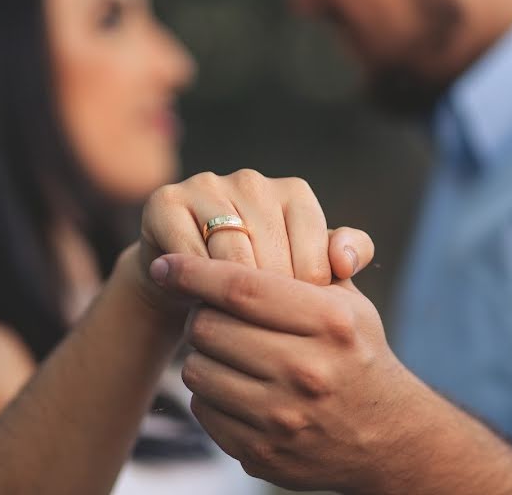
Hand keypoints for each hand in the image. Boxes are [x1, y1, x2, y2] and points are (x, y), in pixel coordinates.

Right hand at [113, 170, 374, 317]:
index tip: (297, 320)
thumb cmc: (259, 282)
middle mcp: (253, 182)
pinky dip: (197, 285)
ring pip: (230, 254)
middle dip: (270, 301)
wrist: (187, 286)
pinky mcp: (166, 201)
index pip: (313, 250)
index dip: (305, 295)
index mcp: (295, 192)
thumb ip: (343, 259)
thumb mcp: (306, 275)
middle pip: (271, 253)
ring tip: (236, 323)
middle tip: (264, 330)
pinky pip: (189, 253)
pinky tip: (202, 304)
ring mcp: (207, 186)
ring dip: (232, 297)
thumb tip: (346, 262)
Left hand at [149, 253, 426, 493]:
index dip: (194, 272)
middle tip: (214, 313)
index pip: (241, 288)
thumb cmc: (358, 353)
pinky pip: (204, 411)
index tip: (165, 265)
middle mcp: (307, 371)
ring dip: (203, 355)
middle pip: (209, 327)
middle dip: (202, 314)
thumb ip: (314, 257)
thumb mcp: (352, 301)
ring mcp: (283, 418)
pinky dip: (210, 395)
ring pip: (199, 370)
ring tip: (227, 350)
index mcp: (329, 323)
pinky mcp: (263, 454)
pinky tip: (236, 387)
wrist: (388, 436)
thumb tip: (261, 225)